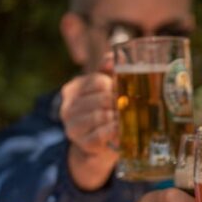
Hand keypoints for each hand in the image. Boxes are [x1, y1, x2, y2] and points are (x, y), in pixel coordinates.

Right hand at [60, 54, 118, 190]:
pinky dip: (114, 132)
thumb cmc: (105, 112)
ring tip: (130, 117)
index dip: (114, 85)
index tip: (126, 90)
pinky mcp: (82, 143)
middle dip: (119, 102)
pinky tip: (122, 130)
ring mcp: (73, 127)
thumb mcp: (104, 90)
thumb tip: (115, 56)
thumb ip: (109, 71)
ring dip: (118, 117)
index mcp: (73, 90)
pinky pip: (100, 135)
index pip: (97, 81)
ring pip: (100, 116)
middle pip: (101, 99)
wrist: (99, 146)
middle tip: (133, 104)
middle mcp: (68, 108)